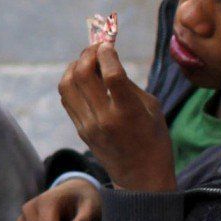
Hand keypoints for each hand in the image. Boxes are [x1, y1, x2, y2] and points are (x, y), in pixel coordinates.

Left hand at [59, 41, 175, 191]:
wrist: (141, 177)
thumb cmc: (154, 139)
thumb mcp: (151, 108)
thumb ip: (127, 84)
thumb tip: (107, 59)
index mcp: (128, 113)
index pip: (111, 75)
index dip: (106, 53)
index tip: (108, 43)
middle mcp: (104, 118)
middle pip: (82, 75)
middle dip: (87, 54)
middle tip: (97, 47)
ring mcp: (88, 125)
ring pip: (67, 84)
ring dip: (74, 65)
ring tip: (87, 60)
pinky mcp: (79, 129)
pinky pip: (66, 98)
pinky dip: (71, 81)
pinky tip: (82, 77)